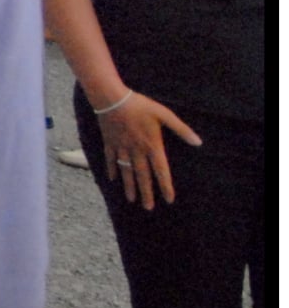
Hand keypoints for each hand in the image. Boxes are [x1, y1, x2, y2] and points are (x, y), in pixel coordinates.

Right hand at [97, 91, 200, 210]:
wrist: (111, 99)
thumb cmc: (140, 105)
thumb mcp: (164, 114)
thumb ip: (181, 129)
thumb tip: (198, 142)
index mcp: (152, 145)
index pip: (161, 170)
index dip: (165, 186)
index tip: (169, 199)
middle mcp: (136, 150)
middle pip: (142, 175)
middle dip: (146, 193)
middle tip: (148, 207)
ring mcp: (121, 148)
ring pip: (126, 171)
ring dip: (129, 186)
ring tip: (131, 200)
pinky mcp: (110, 142)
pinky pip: (111, 159)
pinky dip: (112, 170)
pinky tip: (113, 180)